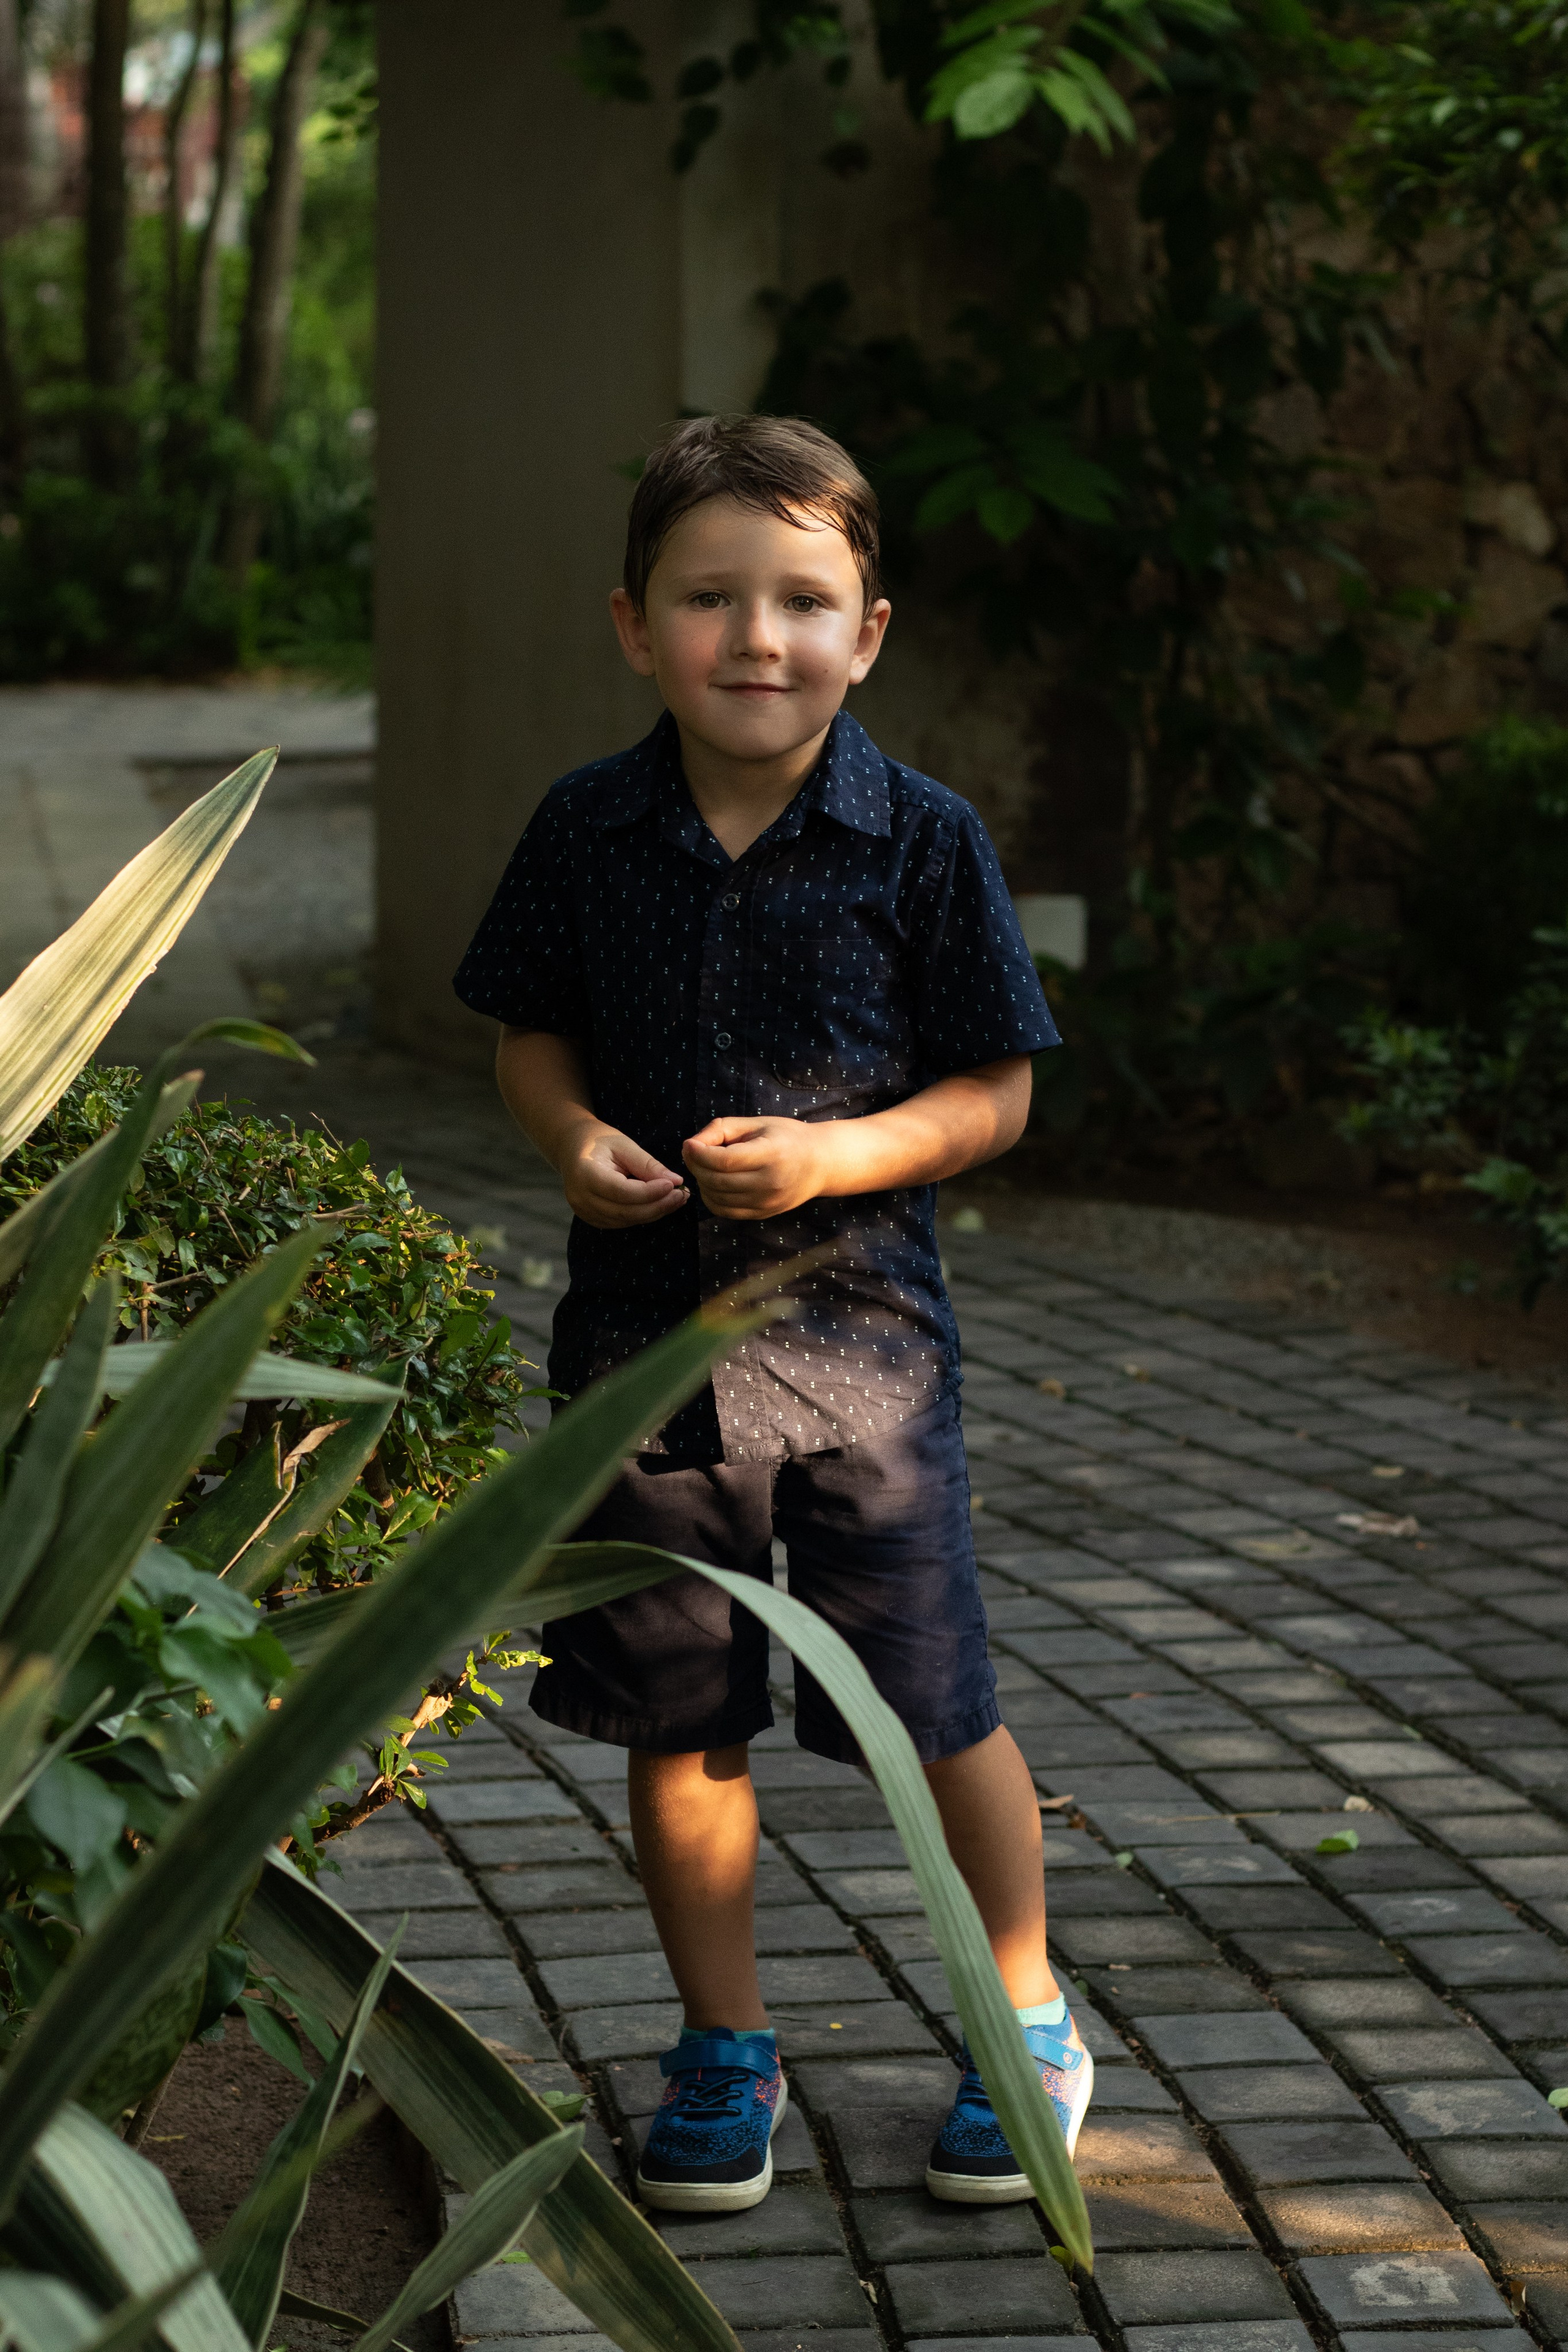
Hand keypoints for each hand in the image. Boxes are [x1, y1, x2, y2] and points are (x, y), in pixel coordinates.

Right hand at [561, 1121, 689, 1228]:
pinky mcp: (591, 1218)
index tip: (674, 1185)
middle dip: (658, 1206)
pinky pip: (622, 1223)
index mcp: (585, 1174)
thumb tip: (676, 1181)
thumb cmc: (599, 1141)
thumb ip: (648, 1165)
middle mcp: (581, 1198)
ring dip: (654, 1212)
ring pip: (626, 1220)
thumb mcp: (624, 1145)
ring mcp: (584, 1211)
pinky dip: (643, 1215)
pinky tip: (659, 1204)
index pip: (622, 1191)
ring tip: (676, 1199)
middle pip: (625, 1211)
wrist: (572, 1148)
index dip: (650, 1192)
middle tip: (683, 1195)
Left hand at [682, 1116, 835, 1219]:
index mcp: (771, 1154)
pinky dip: (711, 1197)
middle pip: (717, 1180)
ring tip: (704, 1166)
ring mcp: (767, 1202)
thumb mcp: (757, 1123)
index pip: (725, 1161)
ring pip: (717, 1198)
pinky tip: (713, 1183)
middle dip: (696, 1166)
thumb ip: (722, 1129)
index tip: (688, 1144)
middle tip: (692, 1153)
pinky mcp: (762, 1214)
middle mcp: (770, 1183)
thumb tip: (692, 1145)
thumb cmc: (786, 1137)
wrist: (820, 1163)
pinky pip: (724, 1211)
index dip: (699, 1153)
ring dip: (701, 1181)